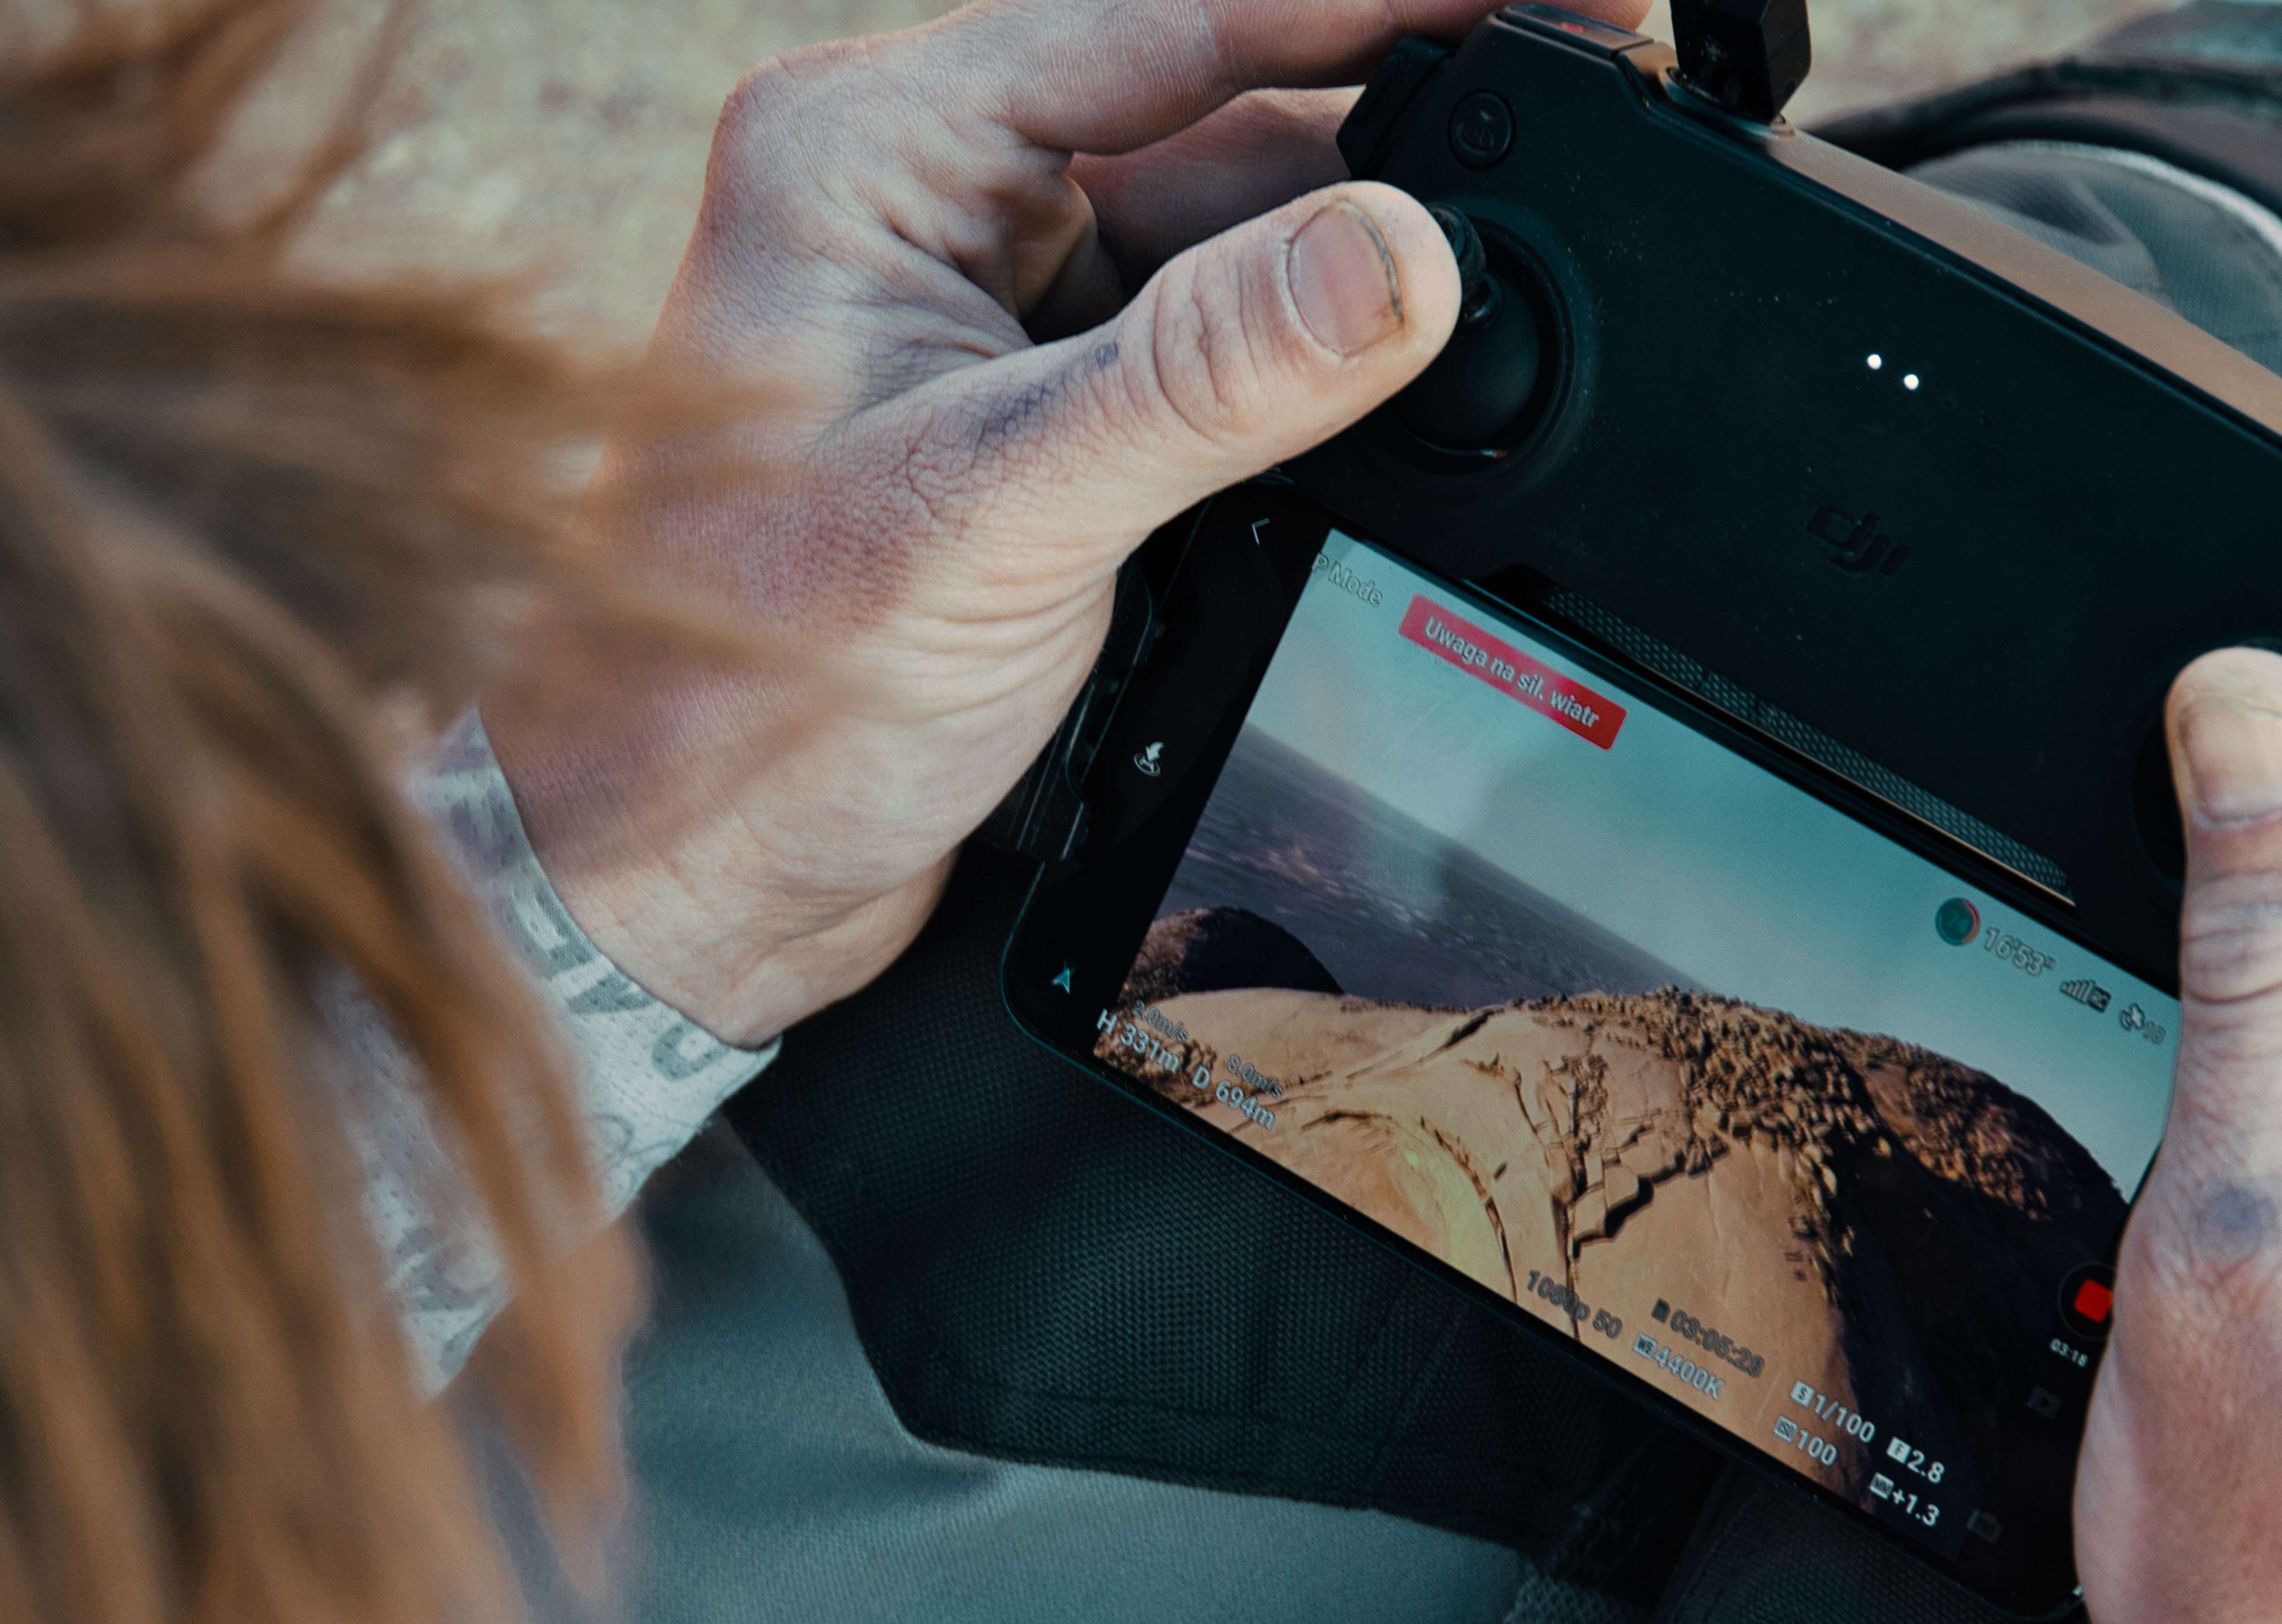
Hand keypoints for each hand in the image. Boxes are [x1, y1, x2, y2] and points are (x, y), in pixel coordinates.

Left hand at [482, 0, 1585, 1045]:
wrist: (691, 879)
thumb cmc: (745, 695)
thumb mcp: (997, 514)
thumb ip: (1209, 380)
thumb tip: (1402, 255)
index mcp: (873, 154)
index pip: (1176, 13)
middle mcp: (929, 204)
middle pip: (1225, 116)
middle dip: (1399, 136)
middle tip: (1589, 114)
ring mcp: (987, 313)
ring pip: (1235, 244)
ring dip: (1361, 273)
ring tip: (1507, 300)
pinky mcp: (1038, 421)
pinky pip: (1215, 358)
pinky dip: (1312, 377)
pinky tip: (1408, 392)